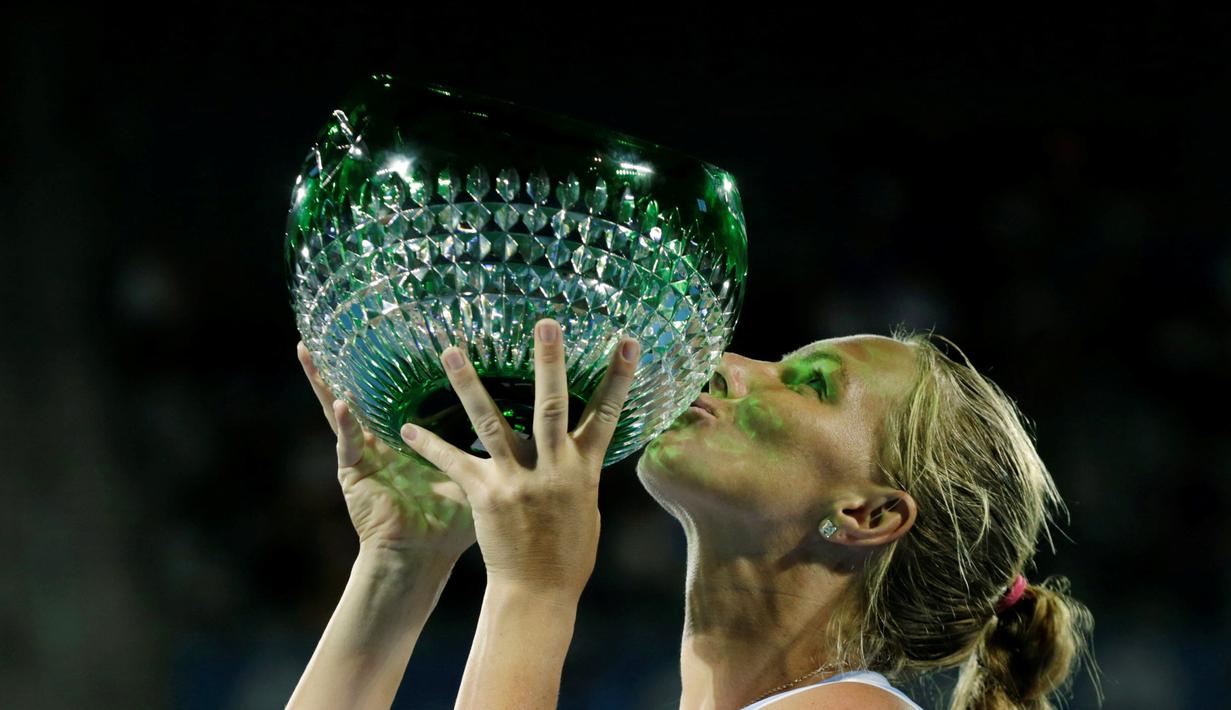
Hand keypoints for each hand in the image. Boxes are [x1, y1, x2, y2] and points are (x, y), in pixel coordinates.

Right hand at [297, 341, 476, 562]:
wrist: (424, 557)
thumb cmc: (450, 523)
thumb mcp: (476, 474)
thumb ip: (496, 448)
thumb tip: (539, 423)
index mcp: (410, 438)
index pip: (399, 393)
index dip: (395, 365)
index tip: (393, 330)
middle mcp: (383, 440)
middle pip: (364, 393)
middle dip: (347, 363)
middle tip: (335, 328)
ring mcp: (364, 454)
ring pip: (340, 410)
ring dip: (324, 382)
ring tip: (309, 351)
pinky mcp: (353, 473)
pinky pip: (347, 443)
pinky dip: (345, 424)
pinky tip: (343, 403)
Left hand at [398, 319, 640, 597]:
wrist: (537, 593)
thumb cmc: (566, 552)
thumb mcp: (585, 506)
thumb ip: (577, 469)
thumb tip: (579, 444)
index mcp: (583, 469)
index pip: (607, 414)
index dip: (620, 377)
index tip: (628, 340)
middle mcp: (553, 469)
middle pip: (553, 406)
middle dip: (550, 363)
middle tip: (546, 322)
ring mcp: (517, 481)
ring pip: (491, 422)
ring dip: (468, 384)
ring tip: (451, 350)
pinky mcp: (485, 495)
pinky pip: (452, 462)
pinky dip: (429, 444)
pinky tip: (406, 427)